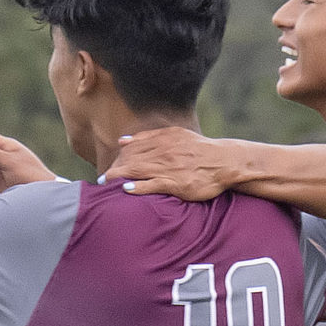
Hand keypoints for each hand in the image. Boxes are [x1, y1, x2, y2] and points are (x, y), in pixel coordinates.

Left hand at [105, 127, 235, 200]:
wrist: (224, 161)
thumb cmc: (200, 151)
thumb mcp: (175, 135)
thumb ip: (148, 137)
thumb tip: (122, 141)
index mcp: (162, 139)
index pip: (131, 147)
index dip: (117, 158)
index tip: (109, 167)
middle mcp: (163, 151)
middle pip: (130, 159)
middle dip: (113, 169)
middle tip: (100, 181)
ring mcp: (168, 167)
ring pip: (137, 171)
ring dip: (118, 177)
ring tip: (105, 184)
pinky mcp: (175, 183)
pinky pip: (152, 184)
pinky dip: (138, 187)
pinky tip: (126, 189)